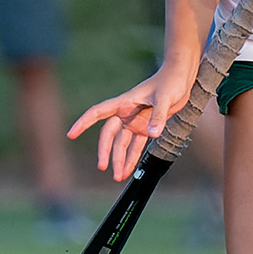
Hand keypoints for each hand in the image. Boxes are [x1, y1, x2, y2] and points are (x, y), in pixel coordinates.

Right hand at [66, 66, 192, 182]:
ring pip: (122, 143)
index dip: (83, 123)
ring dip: (120, 159)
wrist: (181, 76)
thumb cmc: (170, 81)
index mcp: (124, 102)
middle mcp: (126, 113)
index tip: (71, 135)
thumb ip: (158, 117)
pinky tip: (129, 170)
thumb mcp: (165, 98)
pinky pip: (136, 145)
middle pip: (109, 135)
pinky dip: (133, 157)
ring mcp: (135, 121)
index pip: (97, 113)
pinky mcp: (145, 126)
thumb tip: (152, 135)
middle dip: (105, 151)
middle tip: (103, 167)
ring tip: (119, 177)